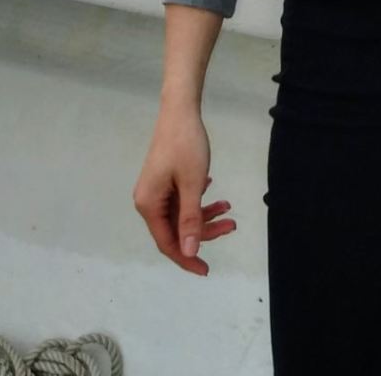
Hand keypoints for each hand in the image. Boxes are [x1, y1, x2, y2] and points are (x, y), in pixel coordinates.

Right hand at [133, 107, 234, 276]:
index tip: (207, 269)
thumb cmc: (186, 146)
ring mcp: (156, 190)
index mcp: (149, 205)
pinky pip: (182, 199)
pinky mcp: (165, 180)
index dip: (187, 258)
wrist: (180, 111)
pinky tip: (214, 192)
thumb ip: (190, 219)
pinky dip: (199, 201)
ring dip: (204, 215)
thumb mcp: (193, 184)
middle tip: (232, 225)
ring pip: (181, 214)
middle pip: (175, 229)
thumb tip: (189, 251)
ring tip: (229, 208)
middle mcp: (148, 201)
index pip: (167, 243)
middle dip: (204, 231)